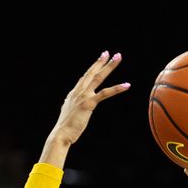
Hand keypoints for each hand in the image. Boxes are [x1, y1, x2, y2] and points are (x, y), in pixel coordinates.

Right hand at [39, 52, 129, 167]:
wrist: (61, 134)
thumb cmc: (65, 128)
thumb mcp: (68, 113)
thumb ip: (71, 105)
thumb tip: (70, 104)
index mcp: (73, 94)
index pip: (85, 77)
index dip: (92, 68)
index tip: (99, 60)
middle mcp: (78, 92)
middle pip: (92, 73)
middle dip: (101, 62)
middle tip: (108, 53)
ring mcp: (83, 96)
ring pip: (98, 78)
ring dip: (109, 67)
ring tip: (117, 57)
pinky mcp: (88, 103)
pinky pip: (105, 93)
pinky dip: (117, 88)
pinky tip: (126, 85)